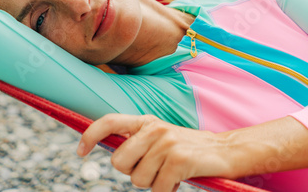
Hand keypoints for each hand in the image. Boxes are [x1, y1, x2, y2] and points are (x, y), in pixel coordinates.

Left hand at [77, 114, 307, 191]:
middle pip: (119, 162)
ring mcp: (166, 143)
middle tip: (152, 170)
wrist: (227, 151)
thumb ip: (137, 141)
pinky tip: (178, 180)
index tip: (80, 151)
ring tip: (168, 173)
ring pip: (138, 179)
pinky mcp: (178, 159)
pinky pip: (158, 188)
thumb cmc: (188, 148)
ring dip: (152, 183)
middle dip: (132, 173)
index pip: (109, 121)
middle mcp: (153, 128)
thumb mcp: (160, 137)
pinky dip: (167, 190)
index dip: (90, 135)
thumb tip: (111, 154)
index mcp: (146, 122)